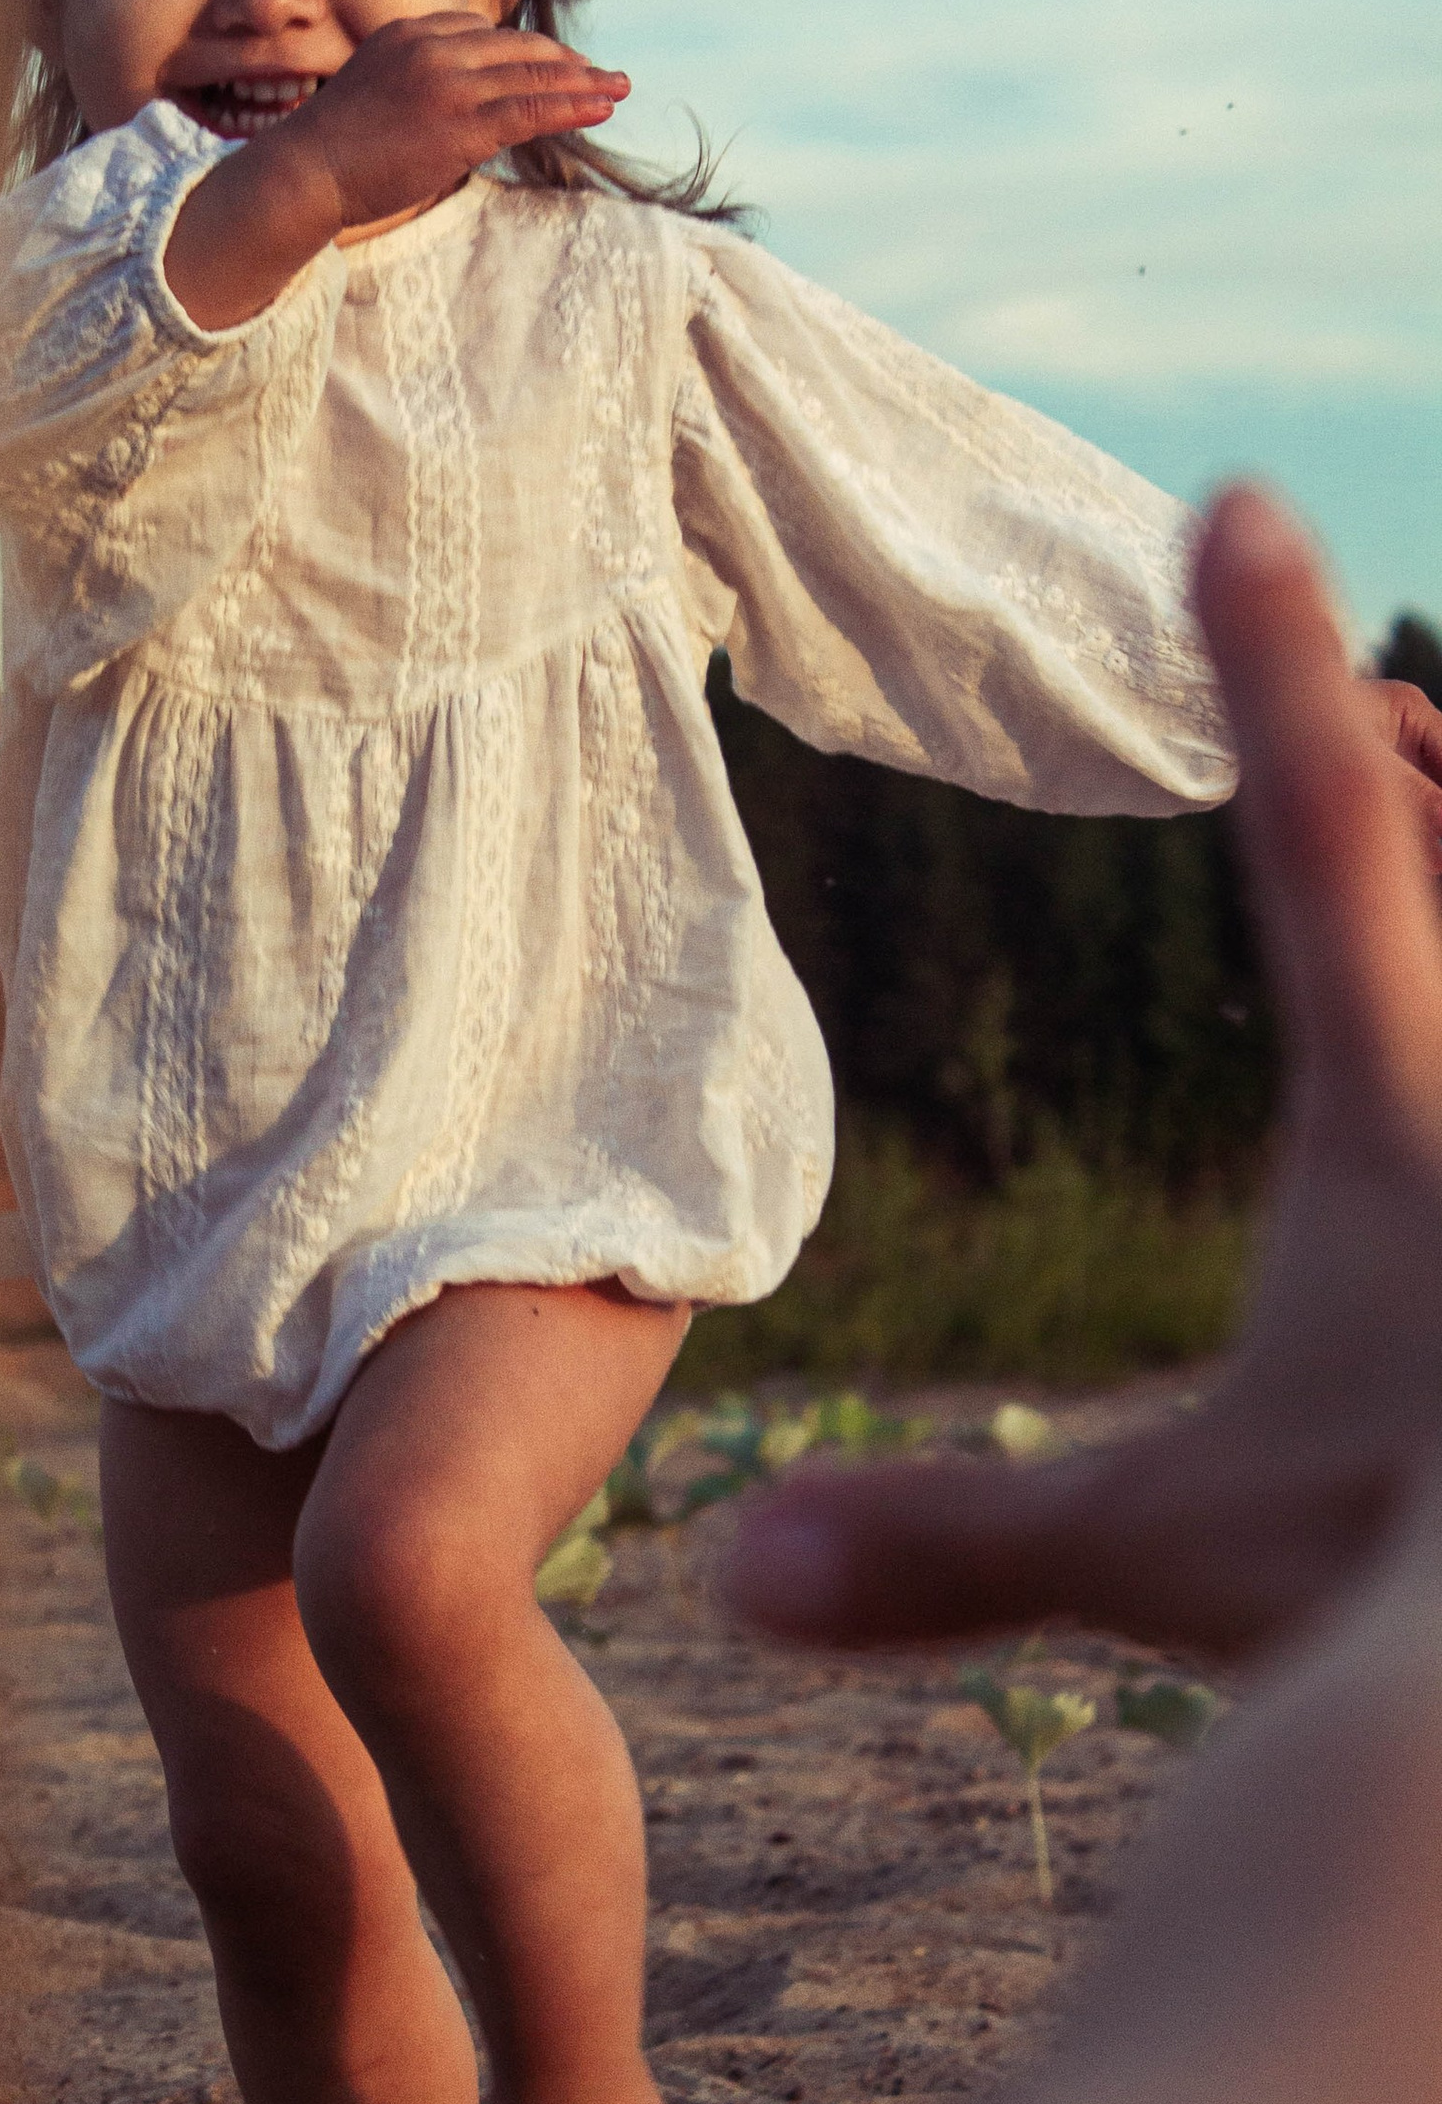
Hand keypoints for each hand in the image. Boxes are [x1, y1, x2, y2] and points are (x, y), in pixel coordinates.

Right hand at [162, 15, 626, 329]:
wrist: (306, 171)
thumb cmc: (335, 146)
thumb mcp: (377, 90)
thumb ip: (418, 81)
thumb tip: (457, 104)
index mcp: (412, 32)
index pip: (484, 32)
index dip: (526, 50)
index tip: (554, 64)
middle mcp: (434, 46)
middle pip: (517, 47)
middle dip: (565, 62)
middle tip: (601, 74)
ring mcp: (450, 83)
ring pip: (533, 76)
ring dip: (583, 82)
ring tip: (617, 88)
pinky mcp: (461, 123)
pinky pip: (530, 110)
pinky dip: (572, 106)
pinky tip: (601, 106)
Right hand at [724, 483, 1441, 1664]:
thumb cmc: (1401, 1594)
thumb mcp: (1169, 1554)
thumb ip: (953, 1539)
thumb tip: (731, 1571)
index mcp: (1399, 1103)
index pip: (1316, 823)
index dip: (1264, 656)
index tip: (1239, 508)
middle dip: (1410, 754)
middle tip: (1381, 723)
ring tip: (1409, 822)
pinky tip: (1429, 1143)